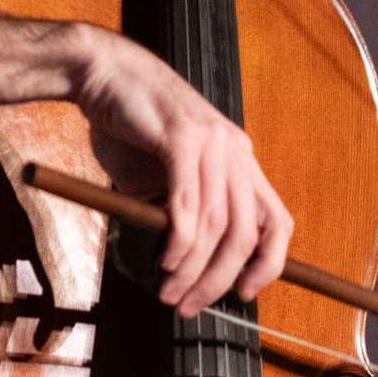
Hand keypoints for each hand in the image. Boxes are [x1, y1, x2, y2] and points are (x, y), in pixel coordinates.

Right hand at [70, 25, 292, 315]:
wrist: (102, 71)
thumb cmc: (129, 122)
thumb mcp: (163, 175)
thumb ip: (179, 210)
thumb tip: (183, 264)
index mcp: (238, 158)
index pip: (275, 220)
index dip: (268, 264)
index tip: (244, 295)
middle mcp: (235, 150)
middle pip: (246, 233)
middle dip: (221, 281)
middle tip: (191, 306)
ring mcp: (212, 141)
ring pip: (217, 224)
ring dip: (195, 269)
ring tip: (170, 292)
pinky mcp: (182, 137)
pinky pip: (189, 203)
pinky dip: (180, 240)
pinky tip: (167, 261)